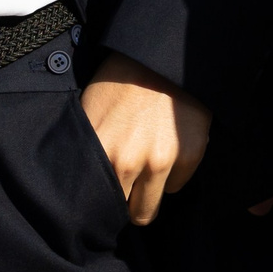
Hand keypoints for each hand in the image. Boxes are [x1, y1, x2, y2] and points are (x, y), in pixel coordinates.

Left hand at [82, 53, 211, 225]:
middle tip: (127, 186)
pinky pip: (176, 185)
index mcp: (98, 152)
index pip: (91, 205)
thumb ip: (89, 153)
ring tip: (147, 166)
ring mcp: (161, 160)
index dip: (97, 206)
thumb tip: (82, 188)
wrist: (164, 56)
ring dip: (147, 194)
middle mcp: (127, 162)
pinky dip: (172, 174)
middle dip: (125, 205)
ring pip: (148, 211)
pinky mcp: (190, 155)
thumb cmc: (121, 82)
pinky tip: (169, 146)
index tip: (101, 202)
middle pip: (124, 215)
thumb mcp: (90, 113)